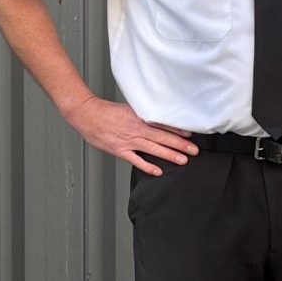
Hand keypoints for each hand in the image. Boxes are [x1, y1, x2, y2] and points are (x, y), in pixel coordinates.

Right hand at [61, 95, 198, 176]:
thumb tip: (157, 119)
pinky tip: (158, 171)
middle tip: (194, 150)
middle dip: (180, 144)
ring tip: (183, 160)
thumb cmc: (106, 112)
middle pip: (162, 137)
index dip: (177, 129)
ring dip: (169, 155)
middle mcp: (136, 129)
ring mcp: (128, 141)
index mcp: (139, 117)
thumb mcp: (128, 109)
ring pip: (153, 148)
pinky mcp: (120, 150)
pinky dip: (147, 166)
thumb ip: (142, 116)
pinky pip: (136, 160)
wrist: (87, 115)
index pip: (162, 124)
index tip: (190, 134)